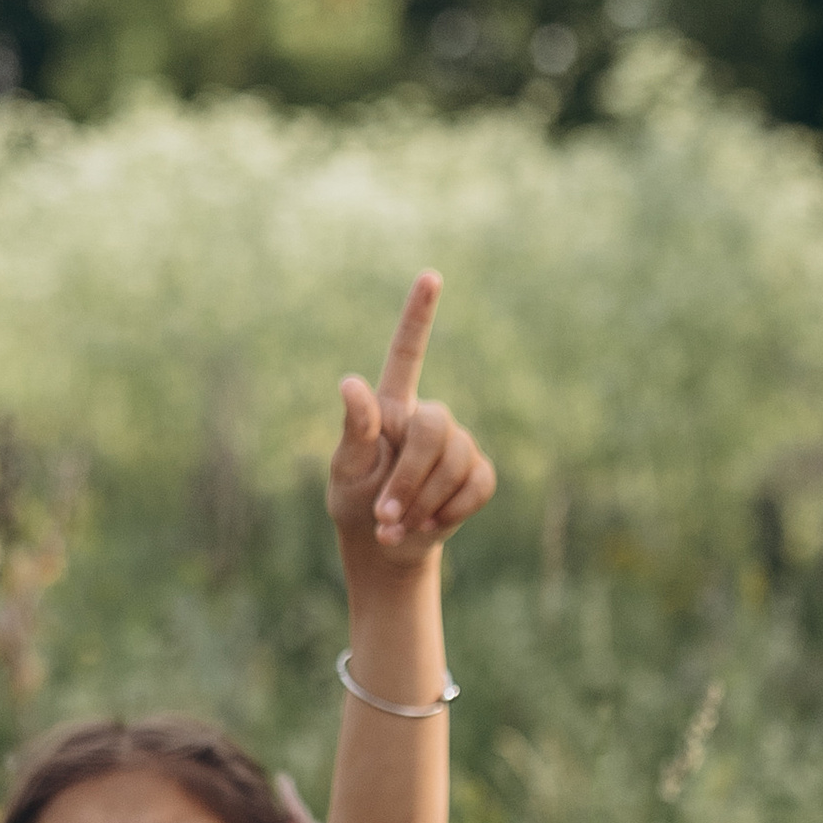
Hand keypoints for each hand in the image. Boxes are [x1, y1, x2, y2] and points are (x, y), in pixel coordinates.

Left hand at [328, 270, 496, 581]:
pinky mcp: (476, 475)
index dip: (419, 315)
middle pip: (437, 427)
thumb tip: (350, 383)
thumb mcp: (345, 469)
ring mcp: (458, 444)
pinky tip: (429, 524)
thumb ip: (353, 429)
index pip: (408, 352)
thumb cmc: (356, 500)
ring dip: (423, 501)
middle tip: (383, 515)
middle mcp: (428, 417)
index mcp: (391, 407)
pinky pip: (477, 485)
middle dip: (410, 477)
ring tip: (395, 526)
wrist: (385, 546)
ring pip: (457, 461)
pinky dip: (449, 511)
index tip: (431, 276)